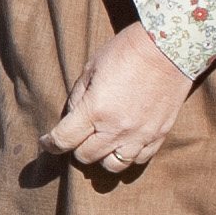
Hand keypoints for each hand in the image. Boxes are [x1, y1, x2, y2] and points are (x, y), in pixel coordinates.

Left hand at [40, 23, 194, 177]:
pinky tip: (123, 142)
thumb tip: (71, 118)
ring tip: (102, 142)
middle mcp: (116, 129)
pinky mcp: (159, 135)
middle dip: (77, 147)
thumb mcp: (91, 68)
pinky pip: (138, 160)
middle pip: (86, 156)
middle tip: (78, 136)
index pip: (64, 140)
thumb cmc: (126, 52)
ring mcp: (139, 135)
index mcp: (95, 110)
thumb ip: (78, 97)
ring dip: (102, 156)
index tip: (47, 142)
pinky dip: (127, 155)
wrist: (168, 48)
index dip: (51, 144)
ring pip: (113, 166)